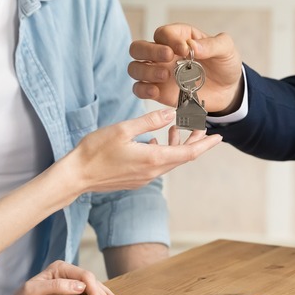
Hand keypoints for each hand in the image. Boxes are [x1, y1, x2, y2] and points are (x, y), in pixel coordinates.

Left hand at [2, 261, 123, 294]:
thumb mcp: (34, 291)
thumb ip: (56, 286)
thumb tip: (81, 286)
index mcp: (60, 268)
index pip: (85, 277)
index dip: (95, 292)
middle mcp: (67, 271)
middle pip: (93, 282)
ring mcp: (70, 280)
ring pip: (94, 287)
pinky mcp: (71, 290)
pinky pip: (89, 294)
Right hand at [69, 109, 222, 192]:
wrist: (76, 176)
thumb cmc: (95, 151)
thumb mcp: (123, 129)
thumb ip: (149, 121)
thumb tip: (172, 114)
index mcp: (153, 159)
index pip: (189, 153)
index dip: (206, 144)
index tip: (219, 136)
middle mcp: (152, 172)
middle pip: (182, 158)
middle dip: (194, 142)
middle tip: (202, 127)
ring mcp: (144, 178)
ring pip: (169, 161)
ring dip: (176, 146)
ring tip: (175, 129)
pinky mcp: (135, 180)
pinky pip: (157, 165)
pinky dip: (162, 151)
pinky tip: (153, 141)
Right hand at [128, 23, 242, 113]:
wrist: (228, 91)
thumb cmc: (224, 64)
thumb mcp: (226, 49)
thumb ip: (212, 44)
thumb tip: (192, 46)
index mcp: (178, 38)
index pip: (163, 33)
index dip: (170, 39)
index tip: (185, 50)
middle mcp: (163, 54)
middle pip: (138, 48)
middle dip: (149, 51)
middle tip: (168, 57)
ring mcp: (158, 73)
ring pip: (135, 68)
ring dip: (146, 71)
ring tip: (165, 75)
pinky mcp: (158, 92)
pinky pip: (139, 89)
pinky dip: (143, 90)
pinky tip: (156, 92)